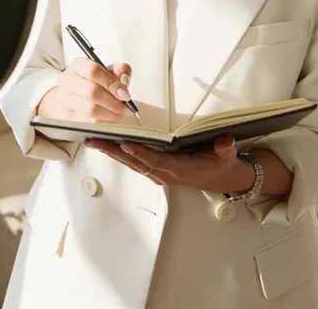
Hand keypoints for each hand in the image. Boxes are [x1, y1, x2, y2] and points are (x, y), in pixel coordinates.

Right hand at [37, 59, 134, 123]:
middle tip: (127, 108)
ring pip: (90, 110)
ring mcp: (64, 99)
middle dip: (114, 102)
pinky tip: (111, 119)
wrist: (75, 95)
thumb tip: (124, 81)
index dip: (112, 83)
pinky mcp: (66, 116)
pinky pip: (88, 123)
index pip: (93, 71)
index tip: (125, 94)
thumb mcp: (109, 71)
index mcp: (78, 65)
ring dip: (111, 114)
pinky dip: (104, 122)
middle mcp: (67, 81)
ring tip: (121, 114)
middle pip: (92, 92)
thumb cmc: (95, 82)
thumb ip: (121, 71)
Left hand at [86, 134, 243, 192]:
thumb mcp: (225, 155)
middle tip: (94, 140)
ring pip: (130, 163)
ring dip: (111, 152)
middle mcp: (164, 174)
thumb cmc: (219, 164)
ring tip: (92, 141)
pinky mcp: (154, 171)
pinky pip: (133, 162)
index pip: (157, 161)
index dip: (141, 154)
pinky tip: (106, 146)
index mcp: (179, 169)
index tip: (125, 145)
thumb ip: (224, 148)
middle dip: (114, 151)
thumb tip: (224, 141)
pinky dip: (118, 154)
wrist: (220, 178)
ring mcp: (157, 174)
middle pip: (135, 162)